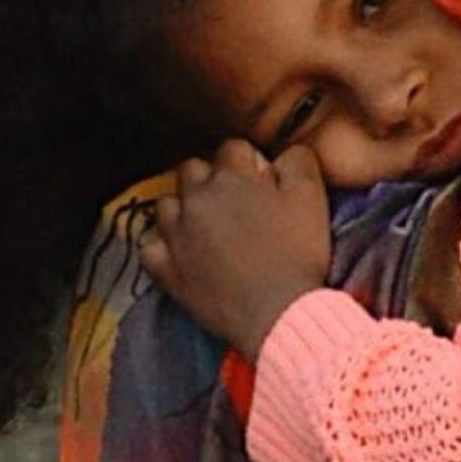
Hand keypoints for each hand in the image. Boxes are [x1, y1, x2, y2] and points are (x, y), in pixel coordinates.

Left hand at [139, 140, 334, 358]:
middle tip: (235, 202)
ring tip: (207, 225)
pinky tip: (180, 250)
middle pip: (192, 169)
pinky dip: (162, 244)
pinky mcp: (166, 270)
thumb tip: (284, 153)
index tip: (263, 181)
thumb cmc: (297, 253)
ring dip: (184, 208)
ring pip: (166, 204)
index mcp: (230, 178)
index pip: (232, 148)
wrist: (278, 312)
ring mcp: (175, 236)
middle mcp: (195, 200)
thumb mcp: (312, 198)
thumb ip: (297, 162)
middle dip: (211, 178)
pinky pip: (148, 246)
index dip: (250, 161)